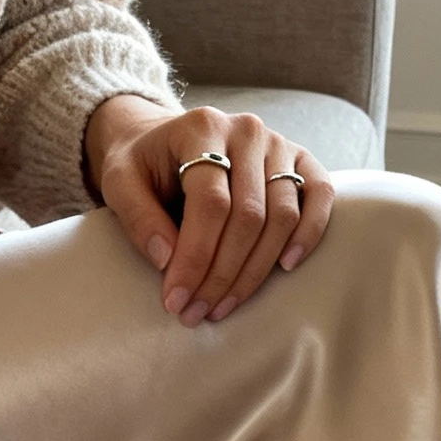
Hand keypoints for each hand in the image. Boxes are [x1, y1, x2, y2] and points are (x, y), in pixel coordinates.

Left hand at [84, 93, 334, 325]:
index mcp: (202, 128)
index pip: (210, 203)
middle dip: (222, 274)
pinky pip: (320, 195)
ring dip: (255, 271)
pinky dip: (309, 233)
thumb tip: (168, 261)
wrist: (163, 141)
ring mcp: (279, 143)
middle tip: (198, 312)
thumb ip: (138, 217)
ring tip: (224, 305)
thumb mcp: (120, 183)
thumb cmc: (142, 166)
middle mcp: (247, 130)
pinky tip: (286, 267)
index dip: (195, 257)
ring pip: (282, 216)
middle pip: (249, 215)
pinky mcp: (300, 159)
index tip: (176, 300)